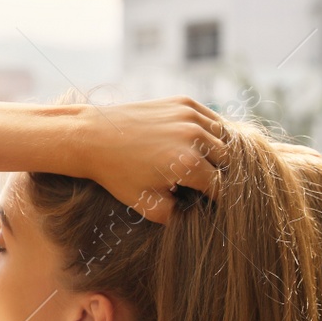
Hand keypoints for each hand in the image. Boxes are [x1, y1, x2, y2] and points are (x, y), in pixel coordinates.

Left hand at [76, 96, 227, 223]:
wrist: (92, 137)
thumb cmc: (117, 174)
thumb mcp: (146, 204)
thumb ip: (177, 216)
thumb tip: (200, 218)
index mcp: (188, 164)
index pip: (222, 187)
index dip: (219, 200)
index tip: (212, 205)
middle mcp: (194, 136)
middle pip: (229, 162)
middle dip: (221, 175)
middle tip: (207, 186)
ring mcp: (190, 115)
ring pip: (226, 138)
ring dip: (220, 154)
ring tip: (207, 167)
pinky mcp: (184, 102)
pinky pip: (212, 119)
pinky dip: (212, 133)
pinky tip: (201, 146)